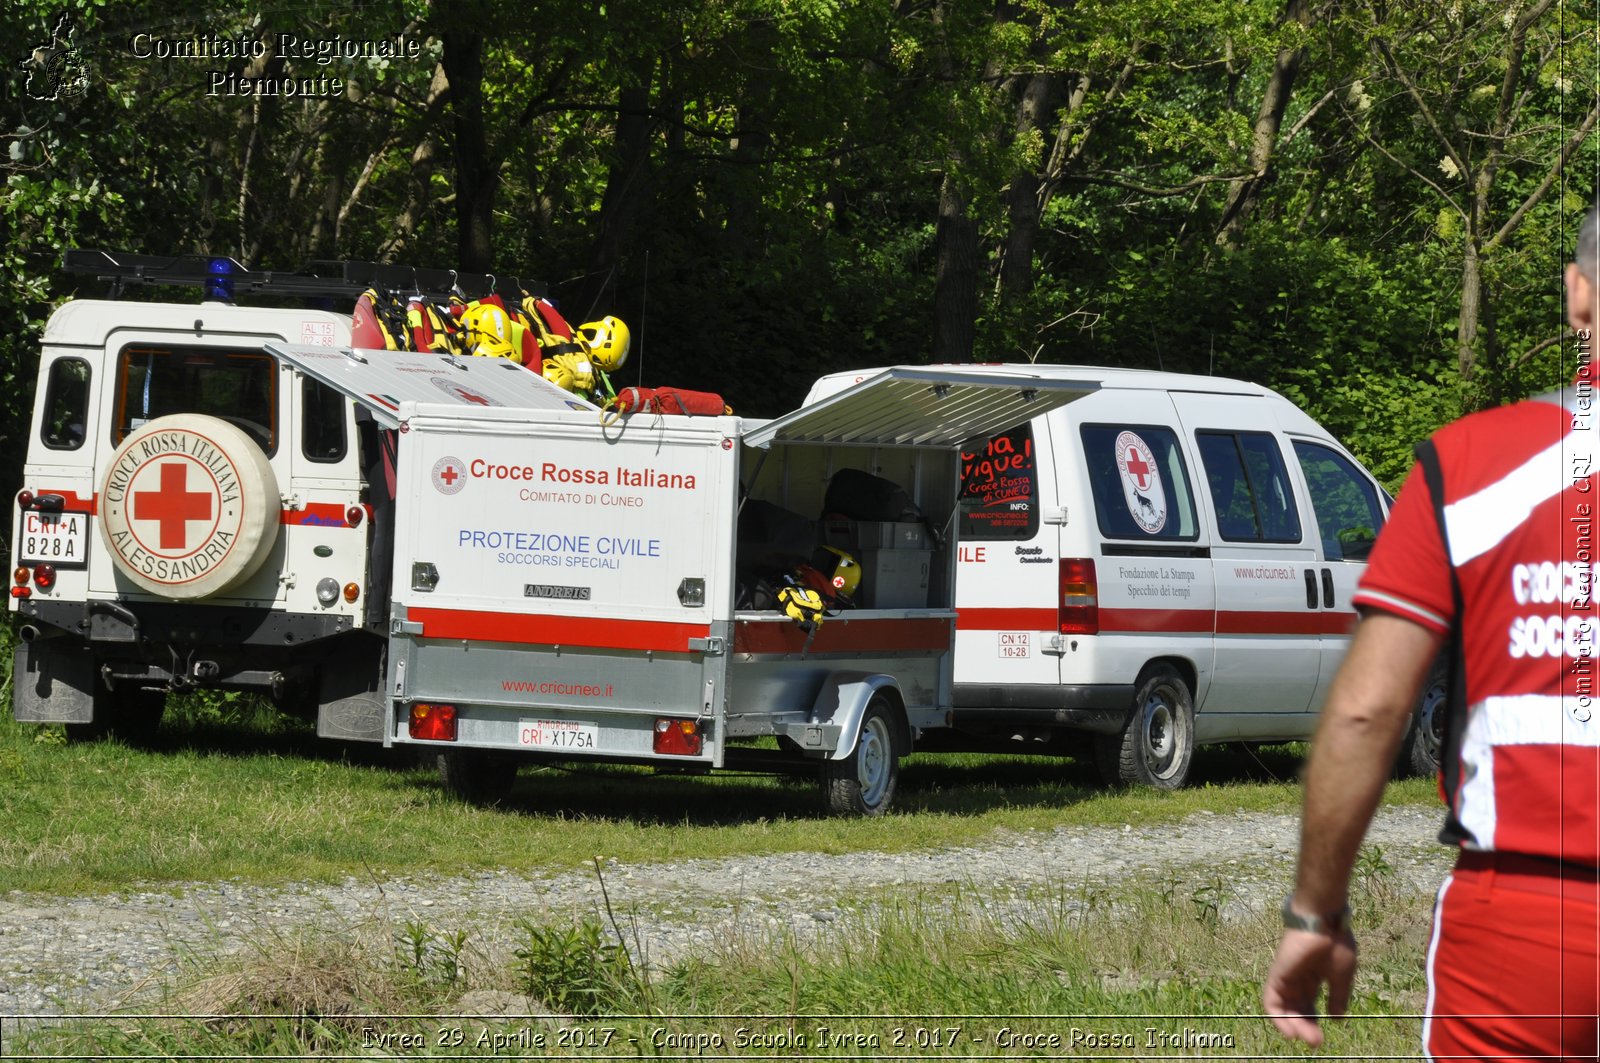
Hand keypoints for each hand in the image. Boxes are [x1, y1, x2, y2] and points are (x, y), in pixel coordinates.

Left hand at [1262, 928, 1357, 1045]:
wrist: (1324, 921)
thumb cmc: (1336, 943)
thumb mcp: (1341, 976)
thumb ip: (1337, 997)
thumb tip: (1336, 1019)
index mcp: (1313, 978)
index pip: (1308, 1006)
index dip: (1313, 1022)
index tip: (1323, 1037)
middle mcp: (1297, 980)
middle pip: (1296, 1010)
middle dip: (1305, 1027)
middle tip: (1316, 1042)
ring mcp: (1286, 977)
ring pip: (1284, 1009)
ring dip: (1293, 1026)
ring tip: (1306, 1039)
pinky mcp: (1277, 975)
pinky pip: (1271, 1001)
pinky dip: (1278, 1018)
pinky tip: (1290, 1032)